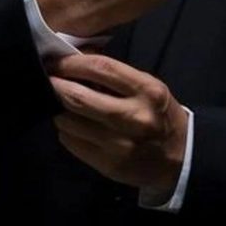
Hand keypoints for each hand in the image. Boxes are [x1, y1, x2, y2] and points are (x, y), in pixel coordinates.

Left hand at [47, 54, 188, 194]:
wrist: (179, 157)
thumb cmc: (158, 114)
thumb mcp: (147, 88)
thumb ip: (115, 76)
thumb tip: (76, 61)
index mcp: (146, 91)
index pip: (101, 68)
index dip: (72, 63)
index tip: (57, 61)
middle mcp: (133, 117)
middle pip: (78, 98)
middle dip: (55, 86)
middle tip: (46, 79)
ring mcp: (119, 144)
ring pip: (69, 122)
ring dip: (58, 109)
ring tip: (60, 104)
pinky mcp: (108, 164)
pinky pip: (71, 143)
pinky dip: (66, 131)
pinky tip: (73, 126)